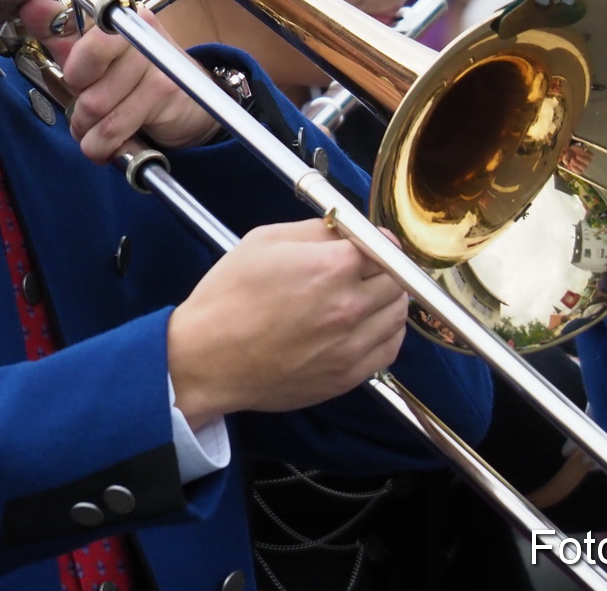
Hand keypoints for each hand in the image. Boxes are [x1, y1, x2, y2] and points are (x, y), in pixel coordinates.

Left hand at [16, 0, 217, 160]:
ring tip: (93, 125)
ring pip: (96, 100)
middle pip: (89, 49)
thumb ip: (57, 35)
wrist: (191, 107)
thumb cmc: (131, 80)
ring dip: (86, 125)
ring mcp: (154, 54)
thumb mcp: (89, 58)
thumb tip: (28, 4)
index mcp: (113, 9)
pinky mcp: (165, 87)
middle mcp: (136, 22)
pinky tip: (103, 141)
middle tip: (81, 93)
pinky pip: (113, 125)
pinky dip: (99, 144)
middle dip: (76, 84)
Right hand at [166, 218, 408, 428]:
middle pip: (397, 279)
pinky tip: (365, 326)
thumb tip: (349, 231)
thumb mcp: (264, 241)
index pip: (383, 246)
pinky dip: (386, 333)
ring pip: (398, 314)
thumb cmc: (228, 297)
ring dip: (387, 300)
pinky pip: (390, 349)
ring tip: (362, 297)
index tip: (368, 243)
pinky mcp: (348, 376)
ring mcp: (352, 345)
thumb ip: (315, 230)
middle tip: (362, 270)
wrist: (207, 359)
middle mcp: (349, 307)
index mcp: (330, 267)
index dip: (376, 241)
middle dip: (383, 269)